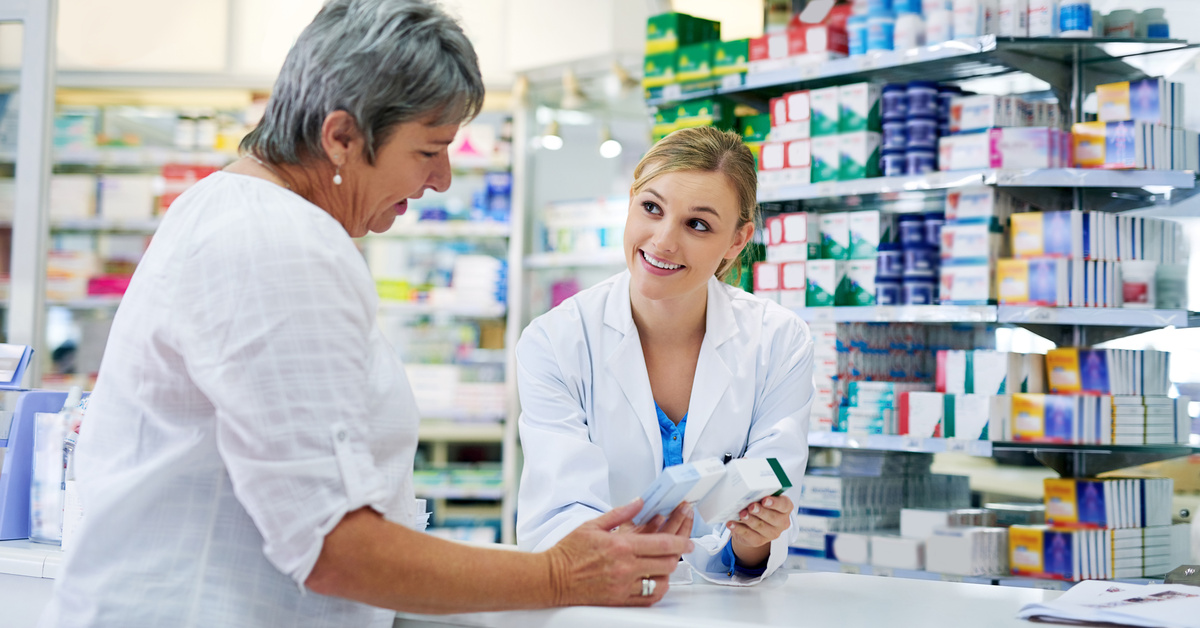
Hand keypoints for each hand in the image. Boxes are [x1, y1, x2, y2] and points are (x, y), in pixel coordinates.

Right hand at [547, 499, 693, 606]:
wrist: (552, 577)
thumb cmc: (569, 552)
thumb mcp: (594, 525)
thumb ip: (620, 513)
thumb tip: (639, 502)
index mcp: (621, 546)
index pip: (662, 544)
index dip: (681, 542)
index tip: (689, 541)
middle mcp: (625, 567)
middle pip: (666, 563)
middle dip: (678, 555)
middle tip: (682, 550)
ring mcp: (623, 585)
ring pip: (661, 582)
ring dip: (668, 573)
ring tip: (667, 564)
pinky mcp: (619, 599)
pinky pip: (648, 598)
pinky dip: (657, 589)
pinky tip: (657, 581)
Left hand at [728, 495, 792, 566]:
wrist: (753, 524)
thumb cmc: (760, 505)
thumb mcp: (762, 498)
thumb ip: (760, 494)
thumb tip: (748, 490)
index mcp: (785, 508)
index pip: (784, 505)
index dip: (775, 503)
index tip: (765, 500)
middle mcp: (781, 522)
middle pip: (773, 518)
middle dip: (761, 512)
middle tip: (751, 506)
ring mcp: (771, 533)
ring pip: (760, 527)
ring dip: (750, 520)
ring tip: (741, 514)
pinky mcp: (759, 541)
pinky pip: (748, 535)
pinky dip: (738, 529)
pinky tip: (731, 524)